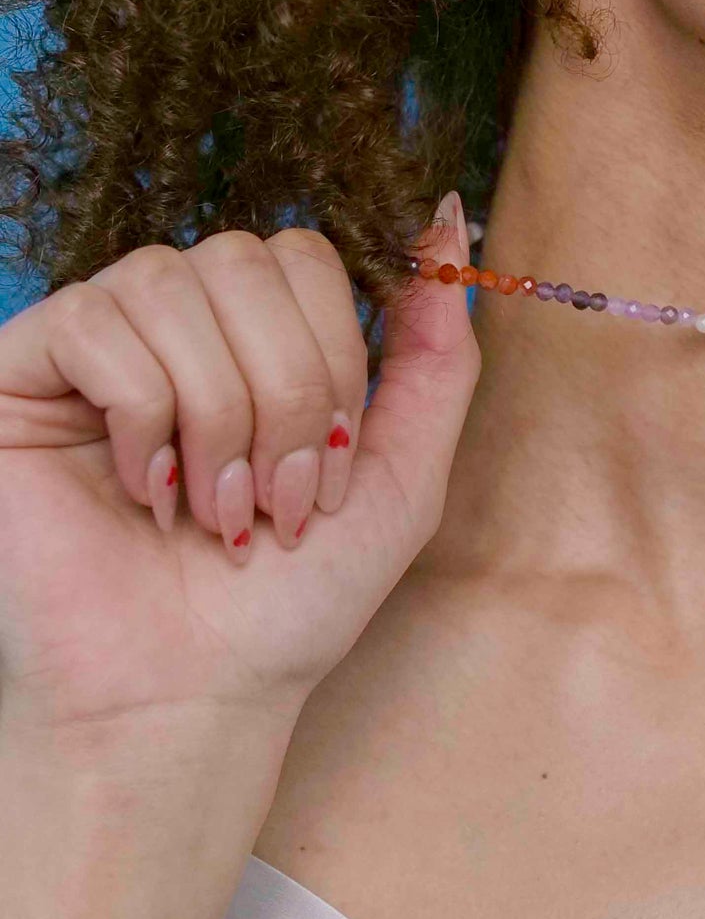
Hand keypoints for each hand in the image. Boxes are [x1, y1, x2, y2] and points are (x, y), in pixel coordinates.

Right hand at [0, 194, 479, 739]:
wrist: (190, 699)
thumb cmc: (291, 598)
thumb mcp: (404, 470)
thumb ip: (436, 348)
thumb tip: (447, 219)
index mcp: (255, 332)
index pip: (306, 255)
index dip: (335, 357)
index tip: (332, 465)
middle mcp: (175, 320)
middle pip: (248, 259)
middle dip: (286, 392)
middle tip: (275, 499)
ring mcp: (97, 340)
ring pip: (174, 283)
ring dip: (218, 413)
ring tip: (215, 508)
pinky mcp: (22, 370)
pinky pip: (94, 321)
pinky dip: (140, 416)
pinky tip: (146, 490)